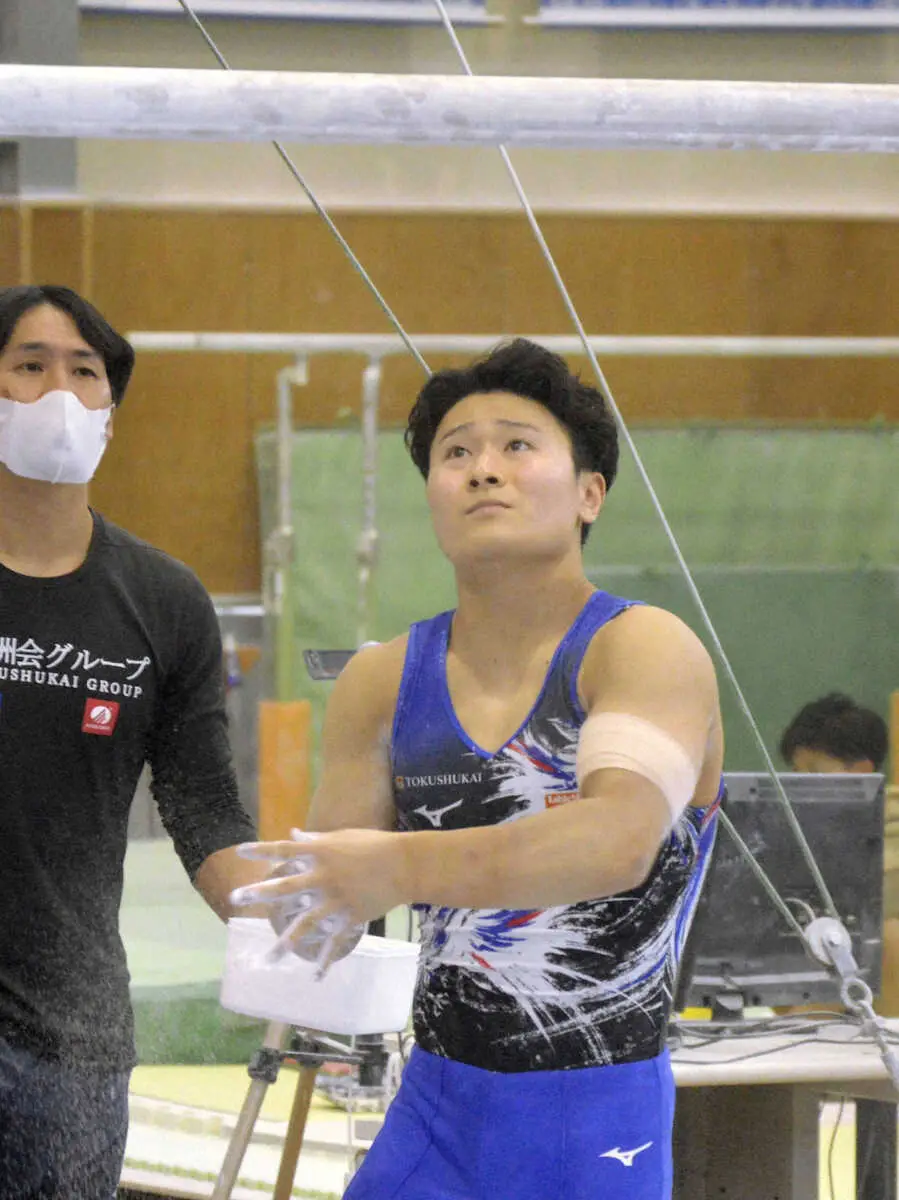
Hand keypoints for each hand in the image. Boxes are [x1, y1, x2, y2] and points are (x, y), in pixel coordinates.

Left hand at [230, 828, 409, 969]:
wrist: (406, 865)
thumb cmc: (376, 845)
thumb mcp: (344, 837)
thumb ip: (316, 840)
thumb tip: (294, 834)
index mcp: (320, 852)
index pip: (284, 850)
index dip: (261, 850)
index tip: (240, 851)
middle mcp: (323, 876)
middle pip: (285, 886)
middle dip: (259, 893)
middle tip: (235, 898)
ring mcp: (335, 899)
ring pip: (305, 924)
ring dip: (286, 943)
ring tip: (268, 959)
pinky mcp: (350, 916)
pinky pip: (335, 943)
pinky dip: (325, 961)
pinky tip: (314, 977)